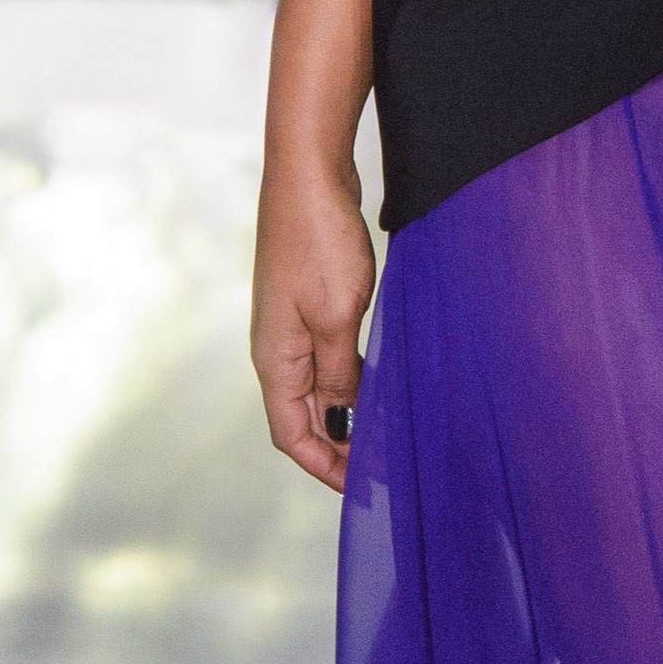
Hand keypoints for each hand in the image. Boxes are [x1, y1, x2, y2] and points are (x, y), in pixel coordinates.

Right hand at [252, 161, 376, 488]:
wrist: (307, 174)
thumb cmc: (320, 241)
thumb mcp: (338, 316)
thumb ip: (340, 372)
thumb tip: (342, 418)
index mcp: (275, 359)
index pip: (291, 435)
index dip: (324, 466)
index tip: (362, 489)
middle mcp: (277, 349)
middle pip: (304, 418)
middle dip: (340, 447)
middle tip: (385, 468)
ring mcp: (291, 327)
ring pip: (318, 389)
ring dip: (348, 414)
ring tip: (388, 433)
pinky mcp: (309, 305)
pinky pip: (328, 360)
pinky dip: (352, 380)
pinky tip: (382, 383)